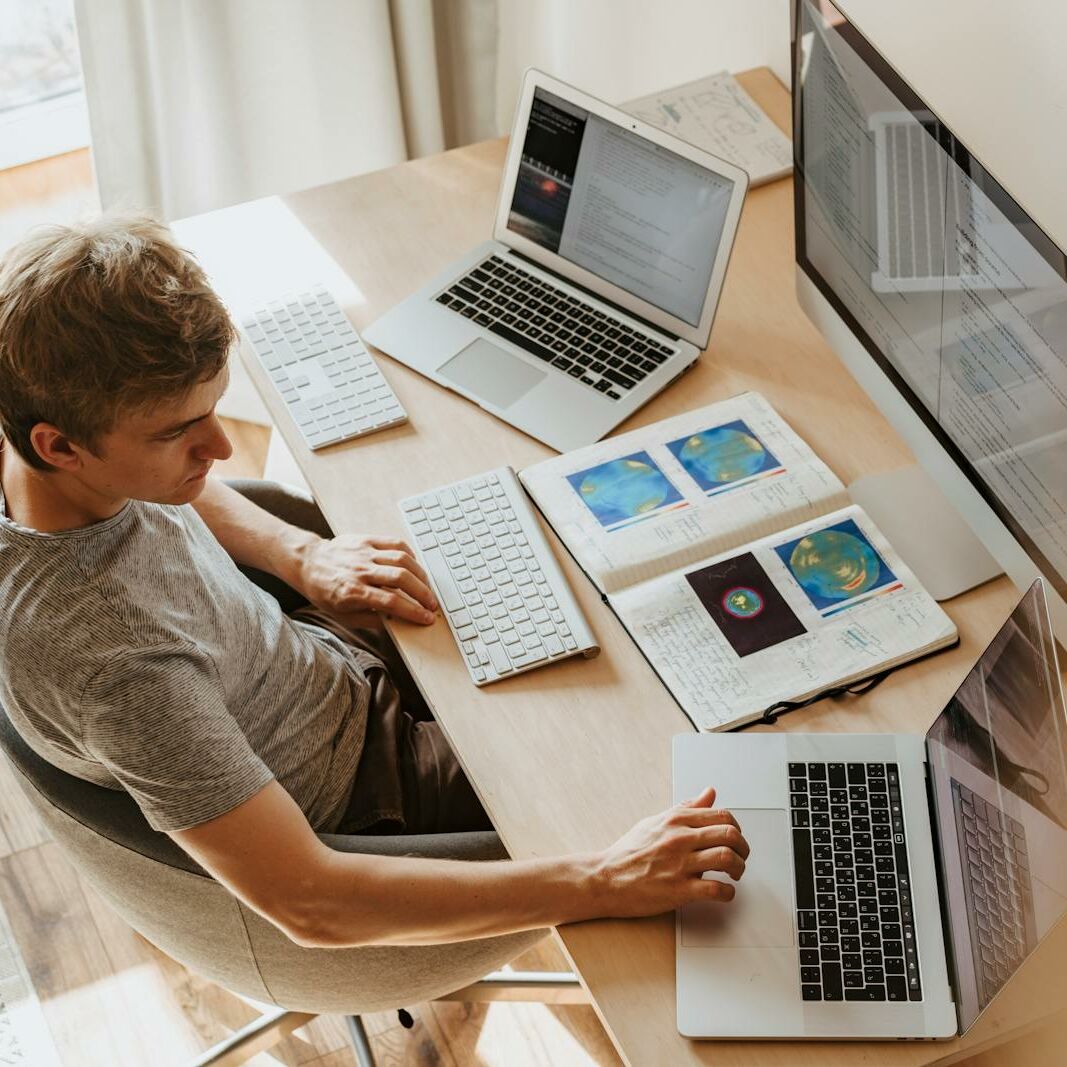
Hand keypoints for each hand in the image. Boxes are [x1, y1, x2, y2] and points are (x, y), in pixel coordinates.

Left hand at [295, 534, 438, 624]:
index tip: (427, 618)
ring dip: (420, 575)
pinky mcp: (367, 540)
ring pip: (402, 560)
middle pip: (401, 579)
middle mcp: (360, 571)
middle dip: (422, 593)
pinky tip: (415, 567)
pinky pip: (395, 544)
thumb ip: (372, 620)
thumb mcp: (343, 616)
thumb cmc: (325, 591)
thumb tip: (398, 621)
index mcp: (353, 592)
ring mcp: (364, 553)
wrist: (308, 563)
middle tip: (432, 603)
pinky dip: (410, 555)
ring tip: (426, 587)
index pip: (392, 602)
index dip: (413, 611)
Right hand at [589, 787, 748, 917]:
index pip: (721, 815)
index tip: (734, 837)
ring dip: (739, 867)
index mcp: (676, 820)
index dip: (736, 827)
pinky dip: (728, 893)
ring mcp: (680, 864)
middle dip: (743, 847)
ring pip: (726, 858)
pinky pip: (716, 889)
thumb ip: (686, 808)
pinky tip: (725, 892)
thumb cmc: (629, 851)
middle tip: (741, 856)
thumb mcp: (656, 821)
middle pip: (729, 834)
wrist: (605, 878)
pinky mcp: (679, 890)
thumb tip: (709, 793)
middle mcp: (680, 839)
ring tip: (735, 873)